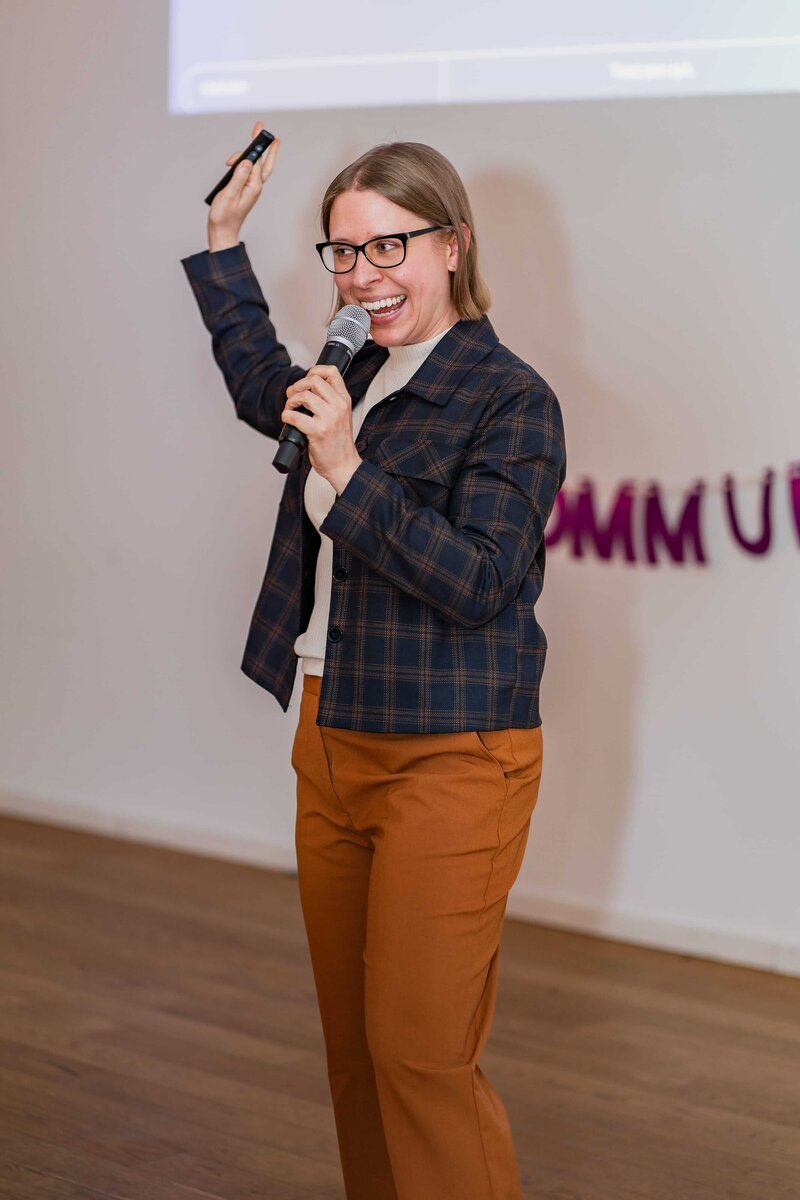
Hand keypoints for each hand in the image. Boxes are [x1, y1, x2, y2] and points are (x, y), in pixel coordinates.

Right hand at [208, 120, 280, 243]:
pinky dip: (244, 164)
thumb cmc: (224, 217)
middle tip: (261, 130)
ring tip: (234, 157)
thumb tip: (247, 161)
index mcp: (253, 187)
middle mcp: (255, 187)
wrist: (222, 232)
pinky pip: (249, 173)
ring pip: (255, 167)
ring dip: (247, 157)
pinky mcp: (245, 191)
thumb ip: (239, 177)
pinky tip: (238, 162)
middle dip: (264, 146)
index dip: (259, 144)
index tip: (260, 130)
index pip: (258, 161)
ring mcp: (251, 189)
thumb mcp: (229, 195)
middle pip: (263, 163)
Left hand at [281, 365, 362, 493]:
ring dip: (290, 401)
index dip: (314, 371)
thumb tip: (301, 388)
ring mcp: (329, 418)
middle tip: (293, 397)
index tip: (306, 382)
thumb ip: (328, 400)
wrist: (343, 465)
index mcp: (344, 400)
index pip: (331, 372)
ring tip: (291, 410)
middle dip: (298, 386)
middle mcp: (338, 406)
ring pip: (303, 395)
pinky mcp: (318, 431)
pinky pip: (294, 416)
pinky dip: (286, 416)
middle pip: (313, 380)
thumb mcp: (340, 416)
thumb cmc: (338, 443)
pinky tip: (288, 420)